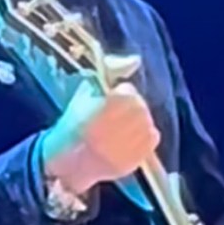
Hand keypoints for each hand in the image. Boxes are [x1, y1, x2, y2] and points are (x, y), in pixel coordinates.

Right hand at [40, 79, 160, 194]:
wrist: (71, 163)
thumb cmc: (74, 126)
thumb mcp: (85, 94)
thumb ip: (108, 75)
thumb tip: (132, 62)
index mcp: (112, 101)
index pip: (127, 91)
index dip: (117, 96)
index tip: (108, 104)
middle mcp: (128, 119)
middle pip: (139, 106)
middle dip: (129, 109)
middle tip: (115, 118)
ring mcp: (136, 140)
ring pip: (147, 121)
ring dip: (137, 122)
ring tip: (121, 129)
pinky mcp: (140, 156)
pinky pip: (152, 138)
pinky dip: (143, 137)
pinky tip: (128, 140)